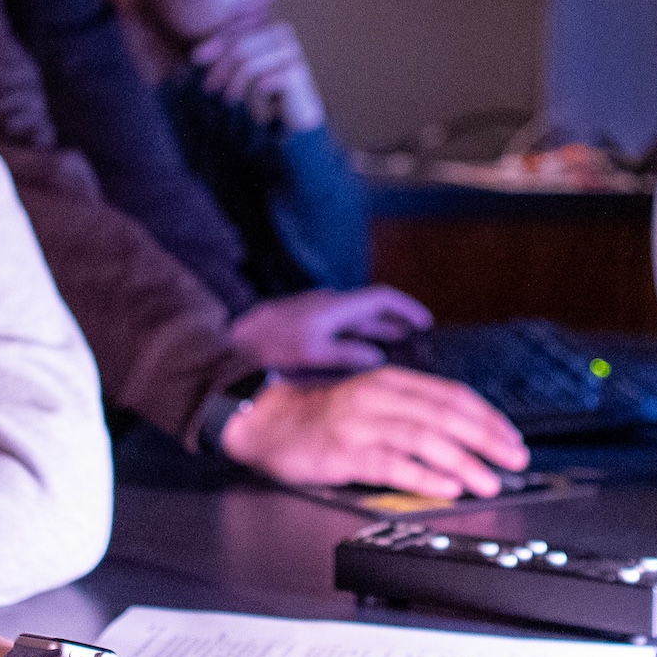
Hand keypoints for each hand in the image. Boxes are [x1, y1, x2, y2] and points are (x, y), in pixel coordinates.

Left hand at [190, 15, 322, 130]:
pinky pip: (261, 80)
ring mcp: (292, 51)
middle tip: (207, 87)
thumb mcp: (245, 67)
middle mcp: (284, 33)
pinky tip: (242, 105)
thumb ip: (226, 55)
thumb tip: (194, 55)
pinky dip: (248, 94)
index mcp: (270, 25)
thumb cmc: (268, 88)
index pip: (236, 29)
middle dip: (220, 66)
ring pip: (248, 63)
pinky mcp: (295, 73)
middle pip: (240, 45)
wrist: (297, 113)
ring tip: (224, 99)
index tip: (194, 59)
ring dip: (231, 83)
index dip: (214, 43)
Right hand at [220, 367, 527, 499]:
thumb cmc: (320, 417)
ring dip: (463, 461)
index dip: (488, 418)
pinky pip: (391, 464)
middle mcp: (379, 397)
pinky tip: (446, 487)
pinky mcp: (344, 453)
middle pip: (446, 415)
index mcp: (390, 381)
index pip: (452, 396)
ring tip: (489, 481)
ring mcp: (361, 424)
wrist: (264, 421)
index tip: (512, 439)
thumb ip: (409, 410)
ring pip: (424, 438)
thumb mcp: (369, 399)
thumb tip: (461, 434)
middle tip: (516, 461)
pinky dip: (424, 475)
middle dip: (487, 439)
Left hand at [228, 284, 433, 371]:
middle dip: (394, 323)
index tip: (425, 323)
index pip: (381, 298)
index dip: (406, 308)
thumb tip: (378, 358)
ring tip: (393, 349)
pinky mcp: (304, 323)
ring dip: (375, 332)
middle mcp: (329, 304)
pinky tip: (354, 356)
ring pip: (354, 320)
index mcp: (336, 306)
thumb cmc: (271, 345)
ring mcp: (316, 312)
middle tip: (415, 340)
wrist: (230, 338)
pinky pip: (339, 327)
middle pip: (370, 309)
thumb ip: (347, 355)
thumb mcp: (312, 353)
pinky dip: (354, 338)